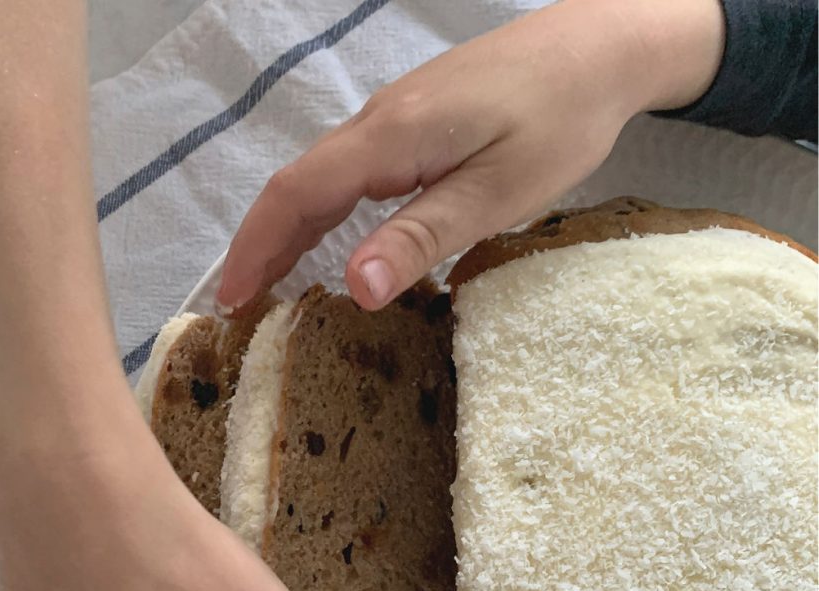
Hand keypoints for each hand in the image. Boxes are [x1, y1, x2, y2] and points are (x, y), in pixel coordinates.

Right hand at [217, 0, 723, 310]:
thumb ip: (422, 235)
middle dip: (261, 245)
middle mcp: (378, 122)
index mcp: (391, 138)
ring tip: (270, 283)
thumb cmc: (559, 120)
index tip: (229, 300)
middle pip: (298, 186)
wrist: (602, 44)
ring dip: (287, 230)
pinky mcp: (415, 120)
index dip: (256, 248)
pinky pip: (348, 171)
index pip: (297, 194)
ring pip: (321, 177)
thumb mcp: (496, 191)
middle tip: (240, 306)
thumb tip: (355, 286)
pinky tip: (327, 240)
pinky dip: (322, 212)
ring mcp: (394, 117)